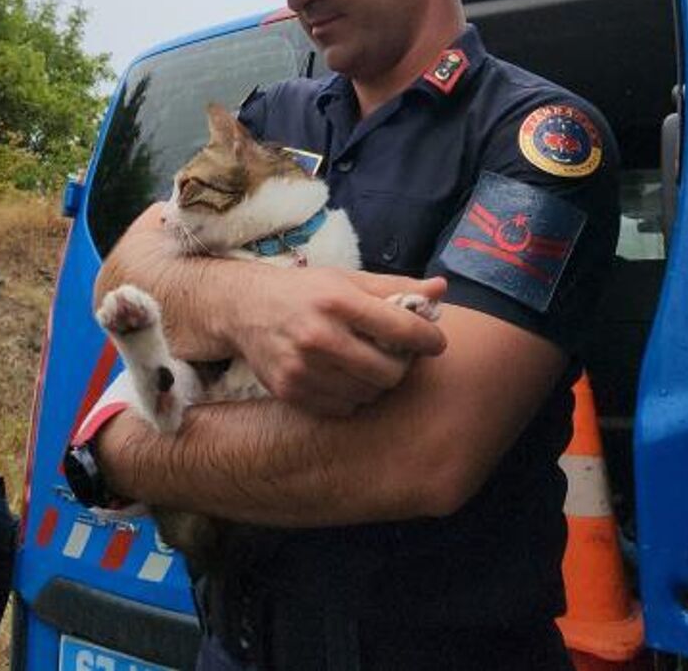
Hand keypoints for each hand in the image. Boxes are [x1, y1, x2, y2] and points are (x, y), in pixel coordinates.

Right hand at [240, 268, 447, 416]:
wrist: (245, 308)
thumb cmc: (306, 292)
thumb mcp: (348, 280)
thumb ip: (396, 287)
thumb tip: (442, 289)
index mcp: (337, 301)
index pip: (400, 327)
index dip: (428, 338)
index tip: (436, 342)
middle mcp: (318, 336)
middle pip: (389, 371)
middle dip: (401, 365)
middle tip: (398, 355)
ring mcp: (302, 368)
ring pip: (368, 393)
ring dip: (377, 382)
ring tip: (368, 363)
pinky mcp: (290, 391)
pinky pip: (344, 408)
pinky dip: (353, 397)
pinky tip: (345, 377)